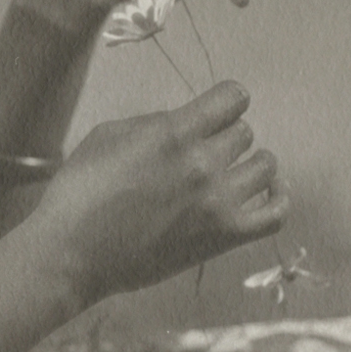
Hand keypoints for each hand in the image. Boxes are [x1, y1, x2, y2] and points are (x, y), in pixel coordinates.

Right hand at [32, 80, 286, 307]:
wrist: (71, 253)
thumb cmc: (79, 192)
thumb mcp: (108, 135)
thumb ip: (155, 123)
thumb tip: (187, 123)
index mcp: (174, 132)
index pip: (233, 98)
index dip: (224, 103)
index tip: (213, 114)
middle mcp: (203, 164)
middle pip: (244, 133)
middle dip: (224, 138)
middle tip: (201, 155)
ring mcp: (218, 203)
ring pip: (265, 167)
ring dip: (248, 165)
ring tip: (229, 174)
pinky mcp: (224, 238)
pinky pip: (276, 213)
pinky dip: (279, 198)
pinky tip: (269, 191)